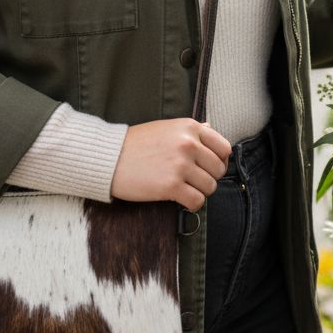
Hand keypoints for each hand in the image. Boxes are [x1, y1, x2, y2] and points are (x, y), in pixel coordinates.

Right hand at [110, 119, 231, 212]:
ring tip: (184, 189)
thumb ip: (191, 130)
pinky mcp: (171, 185)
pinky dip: (192, 204)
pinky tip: (180, 200)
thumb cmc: (135, 144)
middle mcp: (188, 144)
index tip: (208, 167)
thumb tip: (212, 130)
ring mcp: (180, 165)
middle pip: (219, 170)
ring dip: (199, 192)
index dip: (219, 161)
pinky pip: (197, 201)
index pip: (224, 148)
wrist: (108, 157)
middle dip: (209, 178)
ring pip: (210, 187)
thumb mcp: (166, 128)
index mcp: (189, 127)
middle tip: (193, 181)